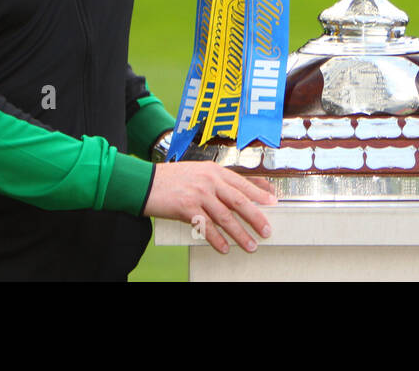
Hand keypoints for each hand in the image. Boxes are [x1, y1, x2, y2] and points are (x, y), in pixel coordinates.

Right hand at [143, 162, 276, 253]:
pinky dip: (217, 240)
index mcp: (214, 171)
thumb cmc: (172, 178)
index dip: (260, 194)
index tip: (274, 203)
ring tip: (250, 245)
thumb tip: (240, 190)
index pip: (243, 183)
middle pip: (239, 201)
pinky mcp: (186, 208)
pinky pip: (206, 227)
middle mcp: (209, 181)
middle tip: (266, 230)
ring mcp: (199, 194)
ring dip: (240, 234)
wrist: (145, 182)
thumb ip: (219, 180)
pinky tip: (224, 248)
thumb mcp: (199, 172)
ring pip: (225, 217)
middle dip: (256, 218)